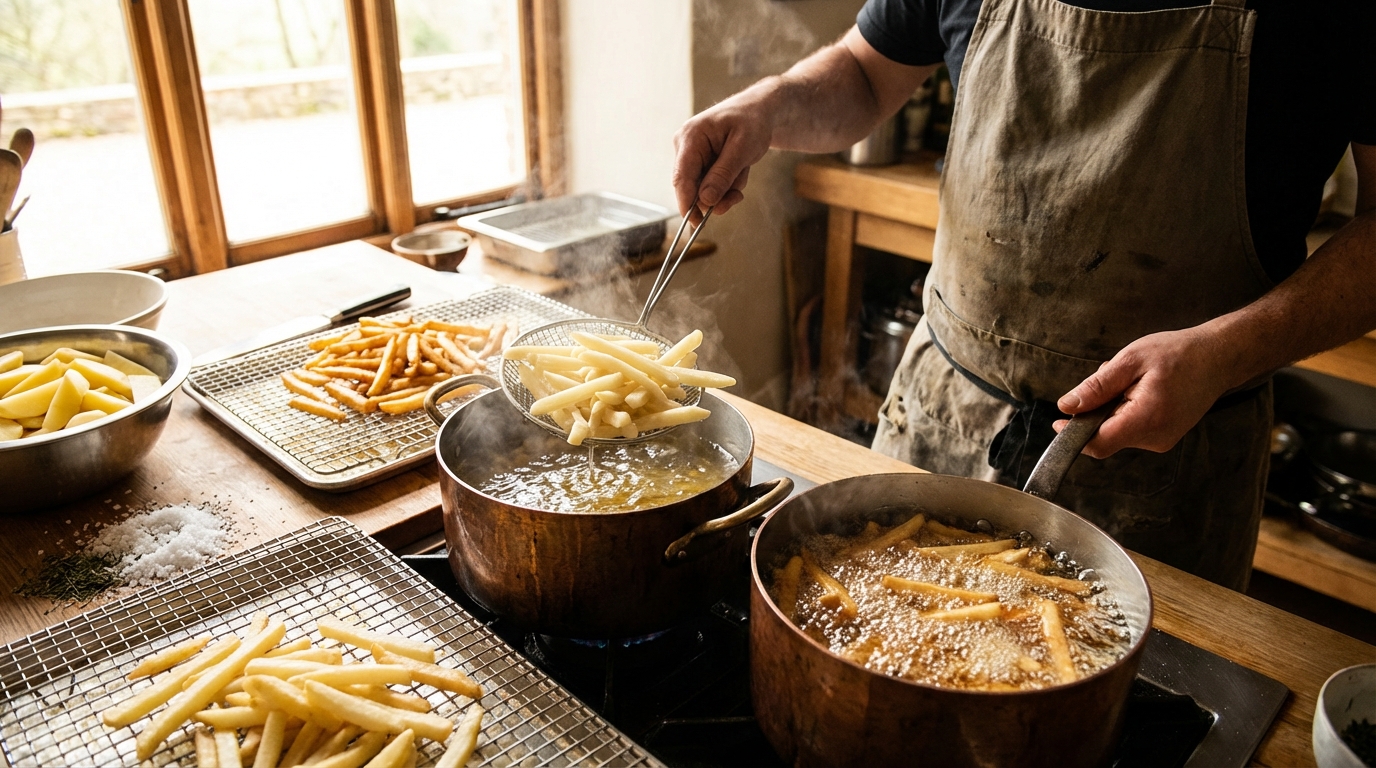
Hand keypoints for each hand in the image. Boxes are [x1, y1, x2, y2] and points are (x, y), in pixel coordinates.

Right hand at [671, 95, 772, 220]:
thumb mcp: (742, 149)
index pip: (682, 177)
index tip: (695, 223)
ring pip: (703, 189)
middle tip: (737, 196)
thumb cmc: (752, 122)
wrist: (759, 111)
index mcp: (691, 137)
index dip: (686, 202)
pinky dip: (726, 184)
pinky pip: (710, 184)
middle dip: (717, 195)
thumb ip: (723, 175)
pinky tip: (738, 170)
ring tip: (742, 171)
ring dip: (726, 188)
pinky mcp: (699, 162)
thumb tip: (706, 201)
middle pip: (692, 186)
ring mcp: (691, 155)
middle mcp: (685, 146)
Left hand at [1054, 327, 1234, 458]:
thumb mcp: (1130, 361)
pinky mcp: (1164, 437)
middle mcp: (1155, 438)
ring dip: (1112, 409)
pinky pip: (1131, 430)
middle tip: (1110, 377)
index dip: (1074, 436)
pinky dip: (1125, 411)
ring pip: (1117, 432)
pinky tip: (1140, 389)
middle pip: (1105, 437)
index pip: (1099, 444)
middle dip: (1097, 411)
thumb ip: (1097, 387)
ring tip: (1131, 380)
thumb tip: (1067, 406)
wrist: (1219, 357)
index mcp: (1146, 419)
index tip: (1059, 421)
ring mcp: (1161, 441)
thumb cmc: (1179, 354)